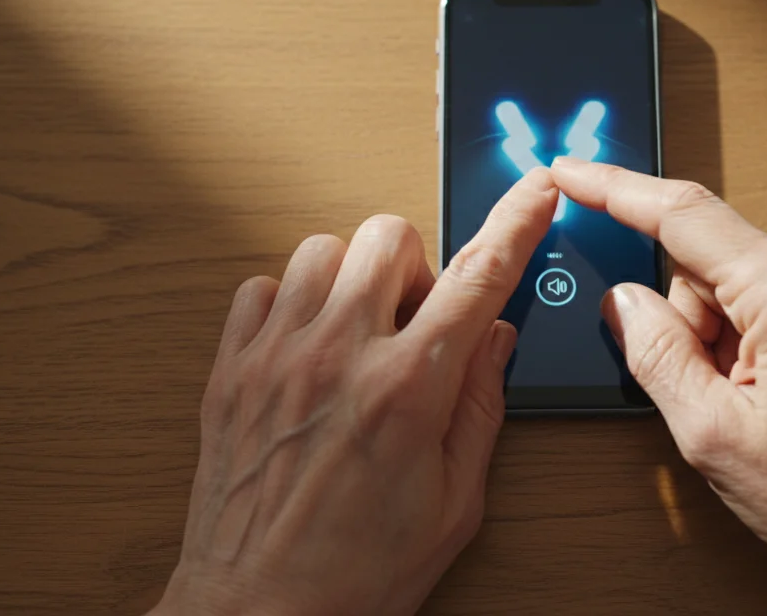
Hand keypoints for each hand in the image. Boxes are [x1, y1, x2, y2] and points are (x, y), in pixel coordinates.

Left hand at [150, 169, 558, 615]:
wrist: (258, 613)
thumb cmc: (359, 573)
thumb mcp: (455, 503)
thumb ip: (480, 408)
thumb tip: (495, 338)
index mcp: (410, 391)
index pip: (479, 278)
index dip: (516, 224)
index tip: (536, 191)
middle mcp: (340, 357)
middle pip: (389, 235)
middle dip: (414, 264)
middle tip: (414, 320)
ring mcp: (277, 357)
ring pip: (321, 250)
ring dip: (352, 280)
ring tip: (356, 334)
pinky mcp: (230, 371)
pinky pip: (259, 287)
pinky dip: (288, 303)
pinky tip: (305, 348)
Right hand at [551, 157, 766, 615]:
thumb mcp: (710, 433)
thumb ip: (654, 351)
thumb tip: (624, 299)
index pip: (683, 215)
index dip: (616, 189)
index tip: (573, 173)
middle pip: (714, 256)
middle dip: (693, 316)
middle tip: (713, 389)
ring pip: (749, 277)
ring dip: (731, 331)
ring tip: (759, 402)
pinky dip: (766, 332)